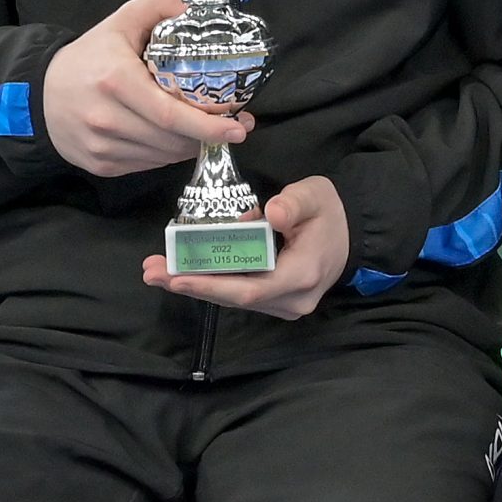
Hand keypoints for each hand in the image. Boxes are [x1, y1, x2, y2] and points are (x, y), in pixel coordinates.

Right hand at [43, 0, 253, 177]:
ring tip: (209, 131)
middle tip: (237, 127)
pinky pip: (147, 164)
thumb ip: (158, 5)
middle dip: (209, 136)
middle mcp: (107, 117)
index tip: (238, 125)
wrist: (38, 93)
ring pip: (163, 155)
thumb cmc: (87, 57)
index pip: (170, 113)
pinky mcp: (100, 165)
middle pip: (172, 138)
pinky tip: (176, 138)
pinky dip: (168, 153)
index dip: (208, 125)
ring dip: (191, 146)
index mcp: (116, 80)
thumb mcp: (120, 22)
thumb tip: (194, 5)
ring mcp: (102, 145)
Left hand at [142, 175, 350, 320]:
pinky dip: (211, 282)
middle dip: (191, 284)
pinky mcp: (276, 302)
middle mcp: (292, 299)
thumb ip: (293, 203)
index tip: (177, 275)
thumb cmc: (329, 212)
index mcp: (302, 274)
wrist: (350, 233)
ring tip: (157, 270)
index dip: (211, 285)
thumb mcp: (315, 195)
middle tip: (151, 271)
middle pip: (235, 298)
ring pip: (234, 298)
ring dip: (196, 284)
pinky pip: (240, 293)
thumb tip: (268, 213)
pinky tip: (182, 271)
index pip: (251, 288)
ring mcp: (285, 305)